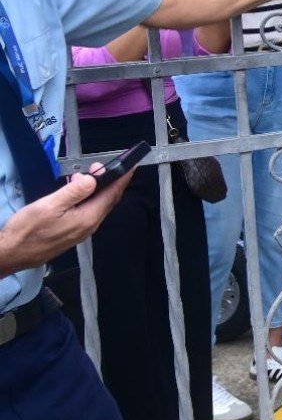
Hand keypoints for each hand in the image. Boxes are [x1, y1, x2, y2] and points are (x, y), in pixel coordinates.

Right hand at [0, 170, 132, 276]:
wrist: (11, 254)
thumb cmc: (28, 230)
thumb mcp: (50, 206)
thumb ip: (74, 192)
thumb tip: (93, 180)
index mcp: (88, 218)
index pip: (112, 195)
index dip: (122, 179)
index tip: (130, 165)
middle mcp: (90, 226)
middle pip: (107, 200)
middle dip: (107, 181)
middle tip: (98, 166)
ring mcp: (81, 231)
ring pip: (97, 206)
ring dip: (95, 190)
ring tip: (84, 176)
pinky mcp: (72, 232)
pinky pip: (87, 212)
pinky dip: (86, 199)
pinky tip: (76, 193)